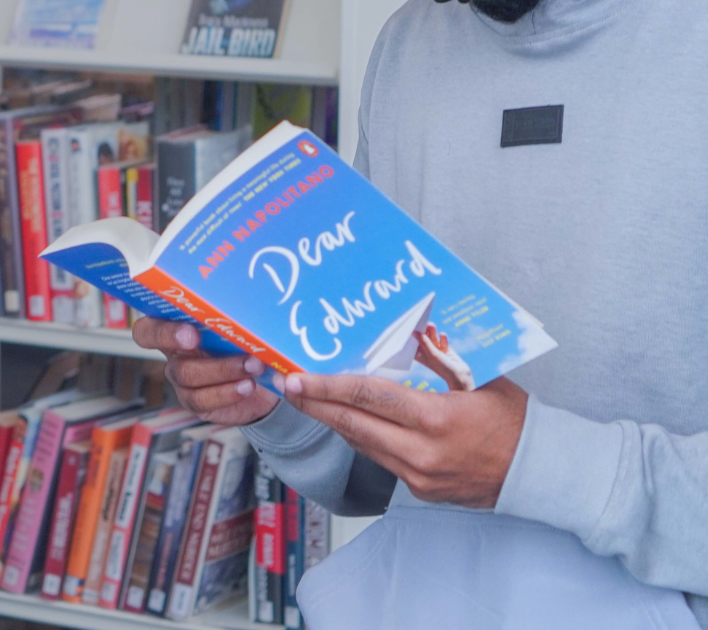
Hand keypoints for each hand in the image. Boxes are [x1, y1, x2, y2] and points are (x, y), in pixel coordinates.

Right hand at [132, 317, 278, 425]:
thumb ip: (239, 319)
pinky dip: (228, 392)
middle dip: (176, 338)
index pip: (148, 327)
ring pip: (186, 373)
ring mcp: (183, 380)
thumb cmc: (250, 346)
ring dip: (222, 368)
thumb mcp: (243, 329)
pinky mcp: (197, 403)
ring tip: (253, 365)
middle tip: (198, 339)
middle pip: (160, 345)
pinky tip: (247, 386)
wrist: (267, 384)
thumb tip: (255, 310)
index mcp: (179, 328)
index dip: (159, 328)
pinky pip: (202, 399)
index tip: (189, 330)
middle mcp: (176, 353)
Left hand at [281, 373, 527, 507]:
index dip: (327, 388)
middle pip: (353, 425)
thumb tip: (409, 336)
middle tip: (288, 387)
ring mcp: (418, 476)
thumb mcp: (479, 379)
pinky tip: (351, 421)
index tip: (298, 379)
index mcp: (436, 418)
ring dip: (335, 421)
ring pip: (362, 443)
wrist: (539, 472)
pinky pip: (380, 459)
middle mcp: (422, 451)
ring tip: (312, 400)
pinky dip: (363, 438)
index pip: (368, 398)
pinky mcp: (419, 491)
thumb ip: (439, 360)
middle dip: (316, 405)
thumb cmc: (515, 421)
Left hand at [412, 324, 475, 391]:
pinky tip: (443, 334)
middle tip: (423, 322)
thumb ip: (425, 342)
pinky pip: (442, 342)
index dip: (411, 336)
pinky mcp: (446, 350)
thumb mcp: (432, 353)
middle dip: (424, 332)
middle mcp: (427, 353)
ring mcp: (437, 351)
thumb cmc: (442, 367)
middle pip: (424, 339)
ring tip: (431, 324)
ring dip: (432, 332)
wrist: (459, 375)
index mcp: (420, 356)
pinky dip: (442, 338)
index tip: (409, 325)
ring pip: (433, 339)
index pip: (413, 344)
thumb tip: (415, 332)